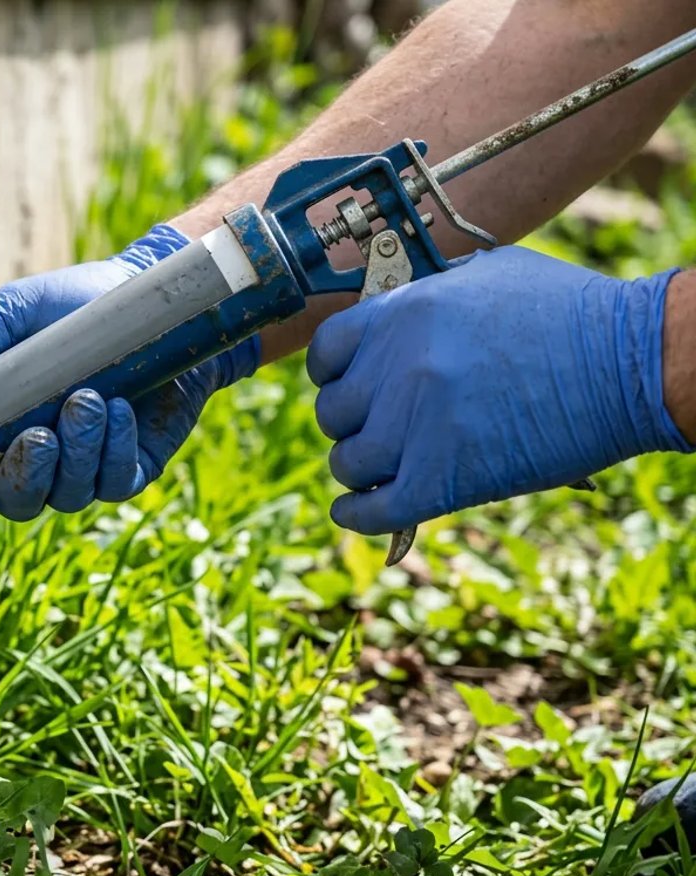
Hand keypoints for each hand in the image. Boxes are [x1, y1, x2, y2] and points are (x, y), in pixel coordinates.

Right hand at [0, 224, 260, 538]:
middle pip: (17, 504)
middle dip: (25, 477)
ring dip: (76, 453)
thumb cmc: (66, 306)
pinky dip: (115, 449)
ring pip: (69, 495)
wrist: (144, 296)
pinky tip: (118, 409)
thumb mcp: (10, 313)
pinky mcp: (133, 466)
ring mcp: (84, 470)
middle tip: (38, 434)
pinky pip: (117, 481)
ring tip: (86, 398)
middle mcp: (36, 464)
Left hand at [307, 246, 689, 534]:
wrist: (632, 363)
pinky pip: (372, 509)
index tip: (345, 386)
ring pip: (348, 463)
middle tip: (381, 428)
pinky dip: (358, 514)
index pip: (327, 352)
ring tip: (385, 466)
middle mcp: (398, 369)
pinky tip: (357, 510)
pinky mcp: (443, 480)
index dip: (332, 374)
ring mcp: (416, 426)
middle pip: (333, 412)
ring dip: (361, 468)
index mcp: (402, 314)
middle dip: (353, 423)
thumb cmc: (571, 313)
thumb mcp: (488, 276)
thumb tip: (395, 316)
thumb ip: (427, 297)